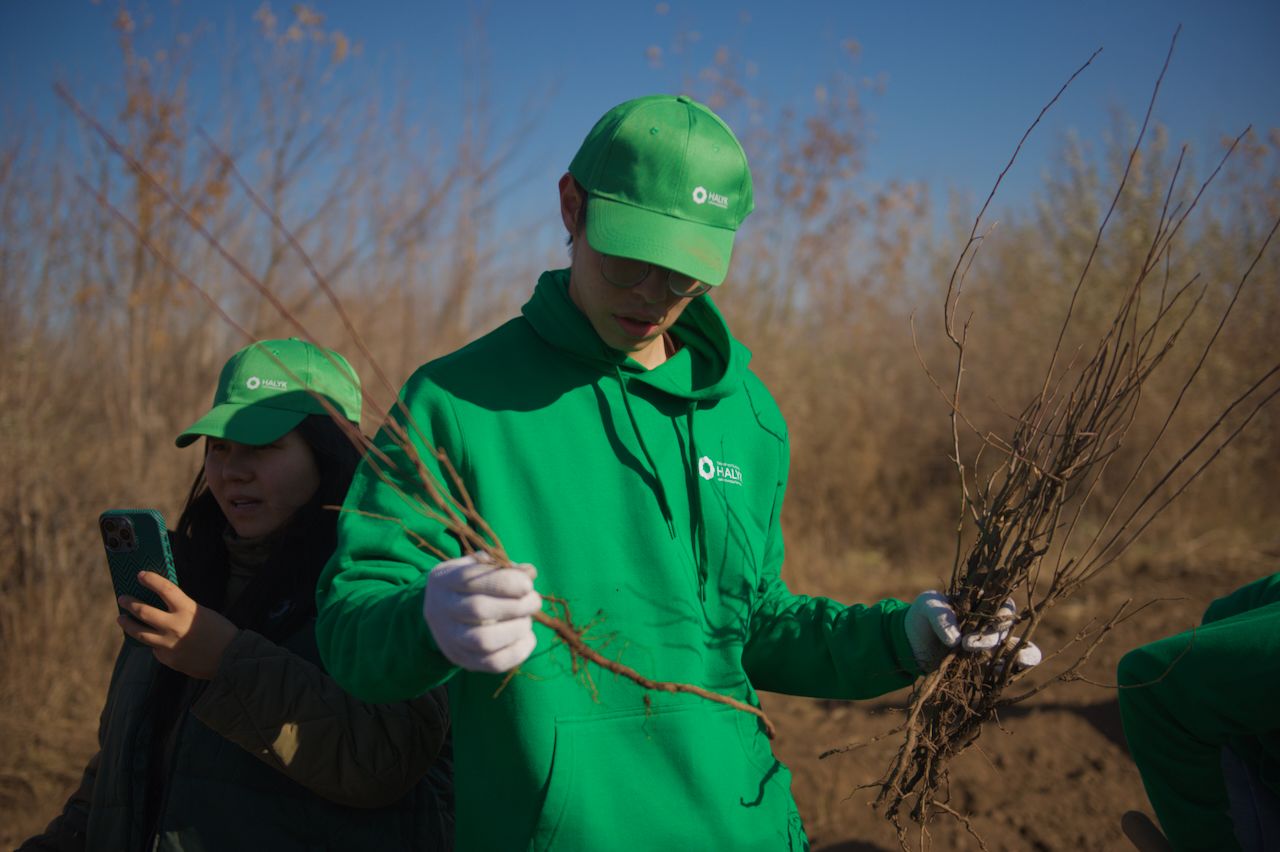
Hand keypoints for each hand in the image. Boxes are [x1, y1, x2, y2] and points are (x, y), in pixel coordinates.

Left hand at [118, 571, 238, 678]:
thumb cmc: (221, 632)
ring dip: (127, 624)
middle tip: (122, 598)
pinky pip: (155, 648)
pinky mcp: (167, 659)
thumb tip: (162, 606)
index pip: (164, 588)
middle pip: (143, 611)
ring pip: (139, 633)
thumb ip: (182, 610)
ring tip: (122, 619)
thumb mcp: (202, 613)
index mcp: (187, 609)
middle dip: (129, 603)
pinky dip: (153, 643)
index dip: (151, 579)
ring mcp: (168, 644)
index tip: (140, 575)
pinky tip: (153, 640)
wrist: (231, 658)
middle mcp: (174, 625)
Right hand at [422, 553, 541, 672]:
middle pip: (478, 610)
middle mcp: (441, 610)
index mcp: (444, 580)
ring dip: (516, 629)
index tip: (528, 584)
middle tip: (534, 601)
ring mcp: (449, 639)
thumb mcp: (481, 566)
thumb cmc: (470, 584)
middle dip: (516, 606)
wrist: (443, 614)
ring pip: (483, 640)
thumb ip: (504, 567)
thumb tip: (530, 573)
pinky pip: (493, 663)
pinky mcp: (463, 660)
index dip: (505, 582)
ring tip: (527, 620)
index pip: (471, 579)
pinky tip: (527, 637)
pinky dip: (518, 651)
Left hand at [904, 590, 1040, 671]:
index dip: (1000, 613)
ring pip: (1017, 646)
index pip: (1003, 603)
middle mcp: (990, 622)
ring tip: (1007, 663)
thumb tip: (956, 639)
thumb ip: (940, 616)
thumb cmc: (923, 617)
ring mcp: (991, 643)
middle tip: (967, 644)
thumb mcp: (926, 606)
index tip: (980, 624)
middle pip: (1006, 627)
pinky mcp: (987, 662)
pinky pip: (1009, 666)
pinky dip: (1011, 669)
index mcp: (981, 603)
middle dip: (991, 637)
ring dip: (1018, 655)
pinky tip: (998, 673)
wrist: (913, 643)